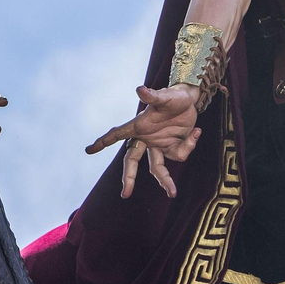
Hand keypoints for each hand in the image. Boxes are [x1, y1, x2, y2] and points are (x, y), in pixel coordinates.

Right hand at [86, 84, 201, 198]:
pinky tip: (195, 132)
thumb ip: (153, 96)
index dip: (103, 141)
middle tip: (125, 194)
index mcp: (139, 126)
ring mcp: (159, 145)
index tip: (89, 150)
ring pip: (157, 168)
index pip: (118, 134)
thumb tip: (140, 89)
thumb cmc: (173, 96)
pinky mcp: (172, 148)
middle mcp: (147, 138)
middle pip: (133, 160)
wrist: (189, 101)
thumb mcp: (165, 96)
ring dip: (164, 180)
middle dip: (129, 177)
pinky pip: (179, 155)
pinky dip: (189, 145)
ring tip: (172, 193)